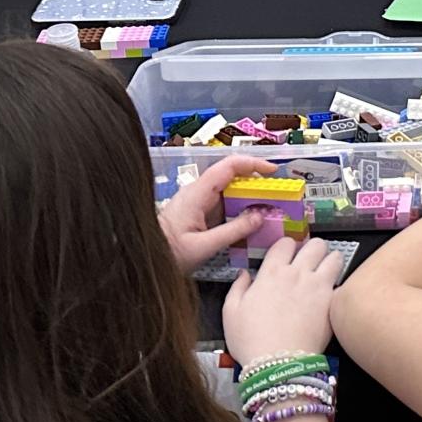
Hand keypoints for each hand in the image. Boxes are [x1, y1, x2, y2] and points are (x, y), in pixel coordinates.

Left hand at [157, 154, 279, 271]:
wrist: (143, 258)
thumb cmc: (167, 253)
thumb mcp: (203, 246)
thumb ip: (233, 231)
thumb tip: (260, 216)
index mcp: (197, 193)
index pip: (228, 166)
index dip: (253, 164)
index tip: (273, 171)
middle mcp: (198, 192)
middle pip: (232, 178)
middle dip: (257, 184)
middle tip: (278, 197)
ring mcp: (198, 203)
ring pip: (230, 193)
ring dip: (250, 199)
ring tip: (270, 211)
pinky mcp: (199, 214)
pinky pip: (224, 207)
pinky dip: (240, 211)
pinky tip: (252, 224)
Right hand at [224, 237, 338, 363]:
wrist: (278, 364)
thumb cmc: (250, 340)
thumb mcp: (230, 313)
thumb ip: (237, 288)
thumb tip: (244, 274)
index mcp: (272, 272)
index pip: (285, 243)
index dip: (286, 248)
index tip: (285, 258)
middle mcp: (298, 273)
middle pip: (315, 244)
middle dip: (313, 250)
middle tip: (309, 264)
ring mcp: (318, 286)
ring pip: (335, 257)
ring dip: (330, 261)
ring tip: (325, 273)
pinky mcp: (333, 302)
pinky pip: (342, 282)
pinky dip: (338, 285)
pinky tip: (332, 295)